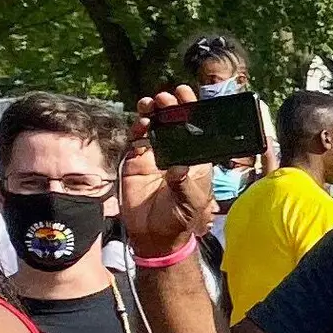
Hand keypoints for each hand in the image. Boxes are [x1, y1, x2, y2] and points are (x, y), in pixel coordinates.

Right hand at [120, 89, 221, 258]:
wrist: (154, 236)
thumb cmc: (180, 220)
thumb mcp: (190, 203)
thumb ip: (185, 185)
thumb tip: (178, 168)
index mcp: (195, 159)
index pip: (196, 130)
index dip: (193, 112)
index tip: (189, 97)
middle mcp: (175, 153)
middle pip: (174, 123)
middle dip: (173, 107)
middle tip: (169, 96)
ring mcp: (154, 155)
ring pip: (154, 127)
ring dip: (154, 112)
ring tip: (153, 103)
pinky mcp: (136, 161)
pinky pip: (136, 140)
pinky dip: (138, 129)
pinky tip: (141, 124)